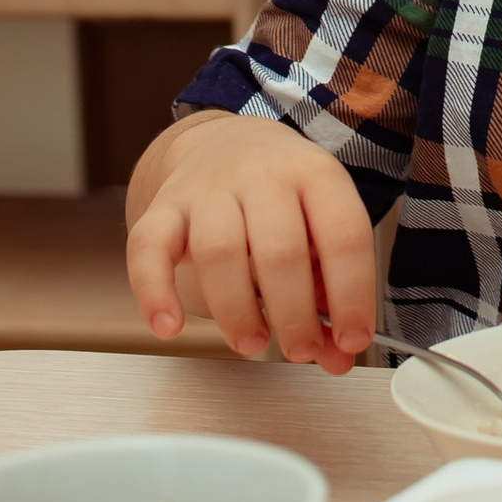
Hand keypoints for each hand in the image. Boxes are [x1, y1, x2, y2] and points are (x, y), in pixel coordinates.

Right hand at [122, 112, 376, 372]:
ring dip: (238, 312)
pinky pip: (149, 247)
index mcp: (316, 174)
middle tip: (300, 350)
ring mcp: (208, 187)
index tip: (351, 341)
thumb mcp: (321, 229)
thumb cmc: (285, 200)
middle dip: (294, 316)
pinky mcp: (164, 206)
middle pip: (280, 250)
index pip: (343, 235)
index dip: (352, 295)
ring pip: (219, 252)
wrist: (227, 143)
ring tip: (252, 342)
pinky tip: (169, 327)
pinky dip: (154, 292)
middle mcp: (262, 174)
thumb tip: (339, 358)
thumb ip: (332, 295)